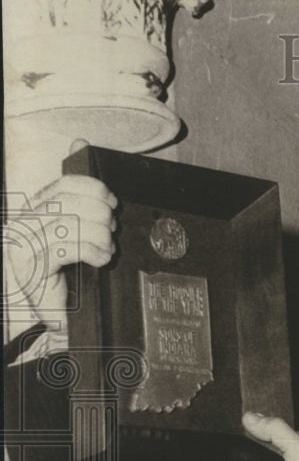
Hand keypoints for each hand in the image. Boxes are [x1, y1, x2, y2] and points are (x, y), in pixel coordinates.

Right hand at [4, 140, 117, 334]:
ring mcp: (24, 246)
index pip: (62, 185)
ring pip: (71, 223)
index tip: (112, 203)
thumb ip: (79, 192)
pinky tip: (100, 261)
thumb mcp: (77, 229)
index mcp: (34, 211)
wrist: (58, 319)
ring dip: (100, 236)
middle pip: (69, 202)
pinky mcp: (33, 267)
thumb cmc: (69, 274)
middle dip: (100, 215)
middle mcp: (23, 225)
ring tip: (106, 249)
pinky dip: (93, 251)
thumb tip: (79, 141)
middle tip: (111, 231)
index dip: (93, 188)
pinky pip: (68, 246)